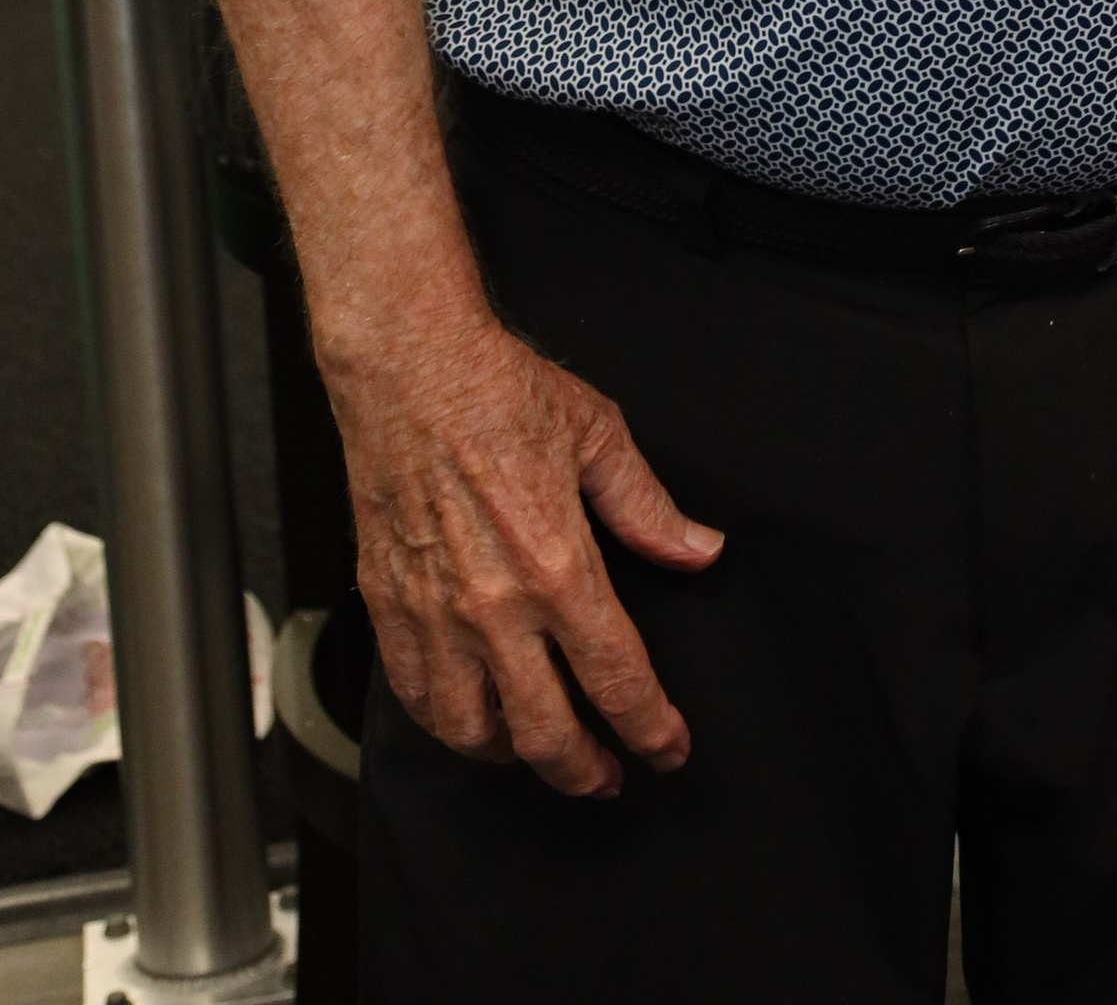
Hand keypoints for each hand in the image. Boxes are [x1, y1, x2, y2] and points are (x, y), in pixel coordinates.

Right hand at [329, 305, 723, 797]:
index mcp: (558, 567)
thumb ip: (648, 508)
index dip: (650, 729)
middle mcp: (494, 607)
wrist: (409, 368)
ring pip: (472, 732)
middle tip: (607, 779)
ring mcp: (435, 615)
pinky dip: (446, 724)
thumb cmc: (497, 391)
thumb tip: (697, 550)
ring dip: (512, 757)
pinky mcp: (389, 607)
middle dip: (585, 772)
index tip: (667, 749)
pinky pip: (415, 696)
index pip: (617, 680)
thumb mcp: (599, 437)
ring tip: (539, 753)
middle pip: (544, 733)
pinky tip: (468, 719)